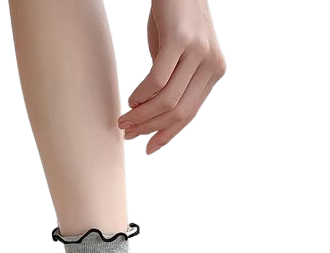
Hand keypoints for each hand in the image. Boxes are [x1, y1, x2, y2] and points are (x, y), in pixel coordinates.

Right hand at [118, 0, 226, 154]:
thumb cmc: (173, 19)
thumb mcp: (176, 58)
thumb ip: (171, 85)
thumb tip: (150, 116)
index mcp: (214, 73)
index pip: (190, 115)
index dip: (167, 135)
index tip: (148, 148)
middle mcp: (212, 65)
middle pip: (179, 113)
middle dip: (150, 128)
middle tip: (128, 134)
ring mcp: (199, 53)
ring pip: (168, 101)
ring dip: (142, 116)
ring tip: (124, 120)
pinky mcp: (182, 40)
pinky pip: (158, 81)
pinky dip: (141, 96)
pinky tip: (131, 101)